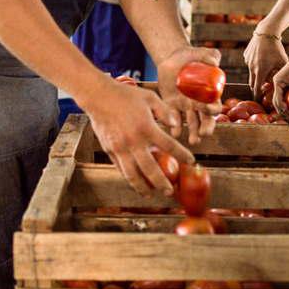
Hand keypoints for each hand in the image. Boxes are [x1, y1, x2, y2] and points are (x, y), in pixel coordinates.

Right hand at [85, 79, 194, 196]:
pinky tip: (136, 182)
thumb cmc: (125, 95)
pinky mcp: (109, 150)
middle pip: (150, 168)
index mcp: (146, 127)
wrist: (98, 96)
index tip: (191, 161)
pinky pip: (121, 169)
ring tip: (151, 194)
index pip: (169, 146)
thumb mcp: (149, 97)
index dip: (182, 155)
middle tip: (170, 191)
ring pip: (132, 174)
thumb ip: (165, 112)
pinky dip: (129, 178)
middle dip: (162, 182)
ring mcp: (120, 148)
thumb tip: (176, 124)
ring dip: (143, 187)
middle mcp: (133, 141)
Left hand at [157, 46, 222, 144]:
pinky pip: (174, 119)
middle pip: (205, 120)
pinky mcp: (173, 107)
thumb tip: (214, 62)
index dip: (212, 110)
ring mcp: (186, 107)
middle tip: (202, 135)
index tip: (205, 108)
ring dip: (193, 133)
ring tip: (192, 140)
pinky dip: (174, 127)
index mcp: (209, 94)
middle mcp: (199, 103)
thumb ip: (210, 55)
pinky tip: (173, 132)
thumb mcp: (200, 52)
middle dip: (205, 129)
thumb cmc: (191, 56)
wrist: (173, 59)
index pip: (214, 106)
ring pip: (192, 124)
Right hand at [244, 31, 288, 99]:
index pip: (257, 89)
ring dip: (256, 75)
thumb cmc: (277, 49)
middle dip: (256, 88)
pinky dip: (254, 65)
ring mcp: (247, 62)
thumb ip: (280, 75)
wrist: (266, 33)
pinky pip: (249, 64)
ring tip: (265, 71)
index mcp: (260, 72)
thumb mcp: (282, 63)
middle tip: (262, 90)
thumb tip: (280, 86)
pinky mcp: (245, 56)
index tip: (259, 101)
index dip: (258, 96)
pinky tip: (262, 59)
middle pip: (252, 83)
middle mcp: (251, 68)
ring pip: (251, 73)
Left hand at [272, 49, 288, 119]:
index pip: (286, 104)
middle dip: (285, 116)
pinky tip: (286, 110)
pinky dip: (280, 105)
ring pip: (276, 102)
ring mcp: (278, 84)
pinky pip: (277, 96)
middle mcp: (282, 86)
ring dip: (282, 112)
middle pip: (279, 105)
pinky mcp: (277, 81)